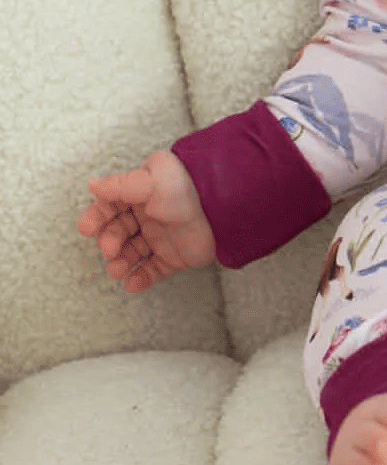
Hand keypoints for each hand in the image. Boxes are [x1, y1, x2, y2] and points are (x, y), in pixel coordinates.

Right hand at [78, 151, 215, 292]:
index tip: (86, 229)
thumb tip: (92, 184)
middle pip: (118, 232)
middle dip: (110, 242)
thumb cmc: (186, 188)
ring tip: (119, 270)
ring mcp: (161, 237)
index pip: (111, 206)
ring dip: (121, 263)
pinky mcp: (174, 256)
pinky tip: (132, 284)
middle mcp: (149, 215)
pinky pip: (152, 270)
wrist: (222, 207)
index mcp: (142, 193)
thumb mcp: (150, 180)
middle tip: (111, 250)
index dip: (97, 217)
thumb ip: (119, 185)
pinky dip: (141, 279)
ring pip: (132, 253)